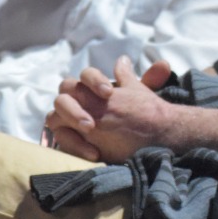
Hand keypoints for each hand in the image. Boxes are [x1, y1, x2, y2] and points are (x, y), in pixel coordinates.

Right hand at [44, 56, 174, 162]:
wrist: (137, 142)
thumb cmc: (137, 115)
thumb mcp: (143, 99)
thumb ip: (150, 81)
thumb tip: (163, 65)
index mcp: (93, 87)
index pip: (85, 75)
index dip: (94, 80)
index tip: (108, 92)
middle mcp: (78, 101)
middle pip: (64, 91)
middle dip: (76, 104)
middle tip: (93, 119)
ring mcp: (70, 121)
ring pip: (54, 115)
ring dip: (71, 120)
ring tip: (91, 130)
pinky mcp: (68, 140)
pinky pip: (61, 140)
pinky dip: (76, 146)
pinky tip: (95, 153)